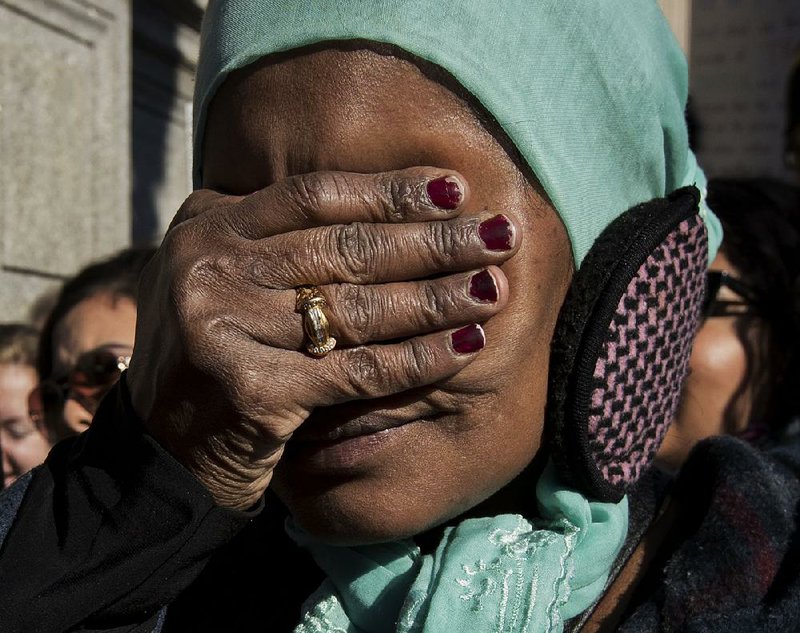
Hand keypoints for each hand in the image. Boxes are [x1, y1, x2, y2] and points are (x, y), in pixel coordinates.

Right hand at [126, 168, 519, 508]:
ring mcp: (225, 330)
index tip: (455, 188)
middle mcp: (211, 270)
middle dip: (434, 241)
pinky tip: (467, 344)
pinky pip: (358, 369)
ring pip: (359, 308)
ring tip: (495, 286)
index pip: (315, 195)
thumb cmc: (211, 352)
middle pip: (346, 248)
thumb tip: (381, 201)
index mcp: (206, 228)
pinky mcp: (253, 393)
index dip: (391, 191)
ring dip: (439, 297)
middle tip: (500, 233)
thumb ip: (273, 236)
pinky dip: (420, 358)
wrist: (163, 447)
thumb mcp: (222, 275)